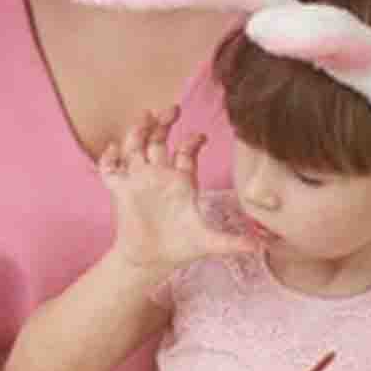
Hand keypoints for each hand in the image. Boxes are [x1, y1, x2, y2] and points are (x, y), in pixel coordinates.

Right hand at [98, 107, 254, 270]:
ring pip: (135, 147)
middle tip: (172, 109)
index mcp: (181, 182)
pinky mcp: (120, 191)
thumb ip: (231, 242)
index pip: (186, 153)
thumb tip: (261, 247)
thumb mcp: (208, 243)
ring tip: (144, 117)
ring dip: (138, 131)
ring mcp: (138, 181)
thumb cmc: (179, 248)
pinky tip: (113, 149)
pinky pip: (110, 170)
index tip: (202, 137)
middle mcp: (159, 176)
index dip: (193, 141)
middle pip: (159, 141)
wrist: (150, 261)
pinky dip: (108, 158)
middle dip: (164, 124)